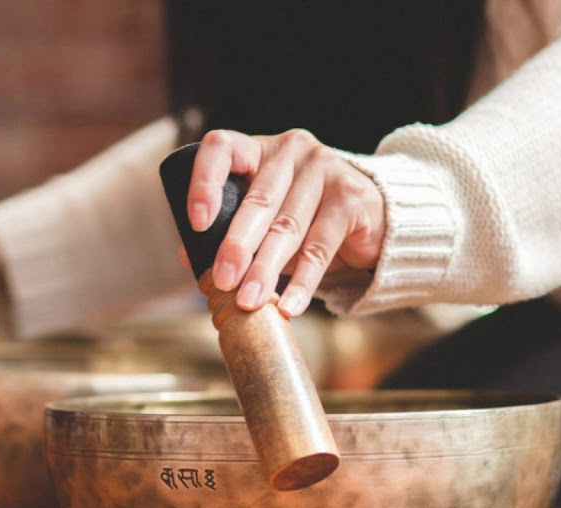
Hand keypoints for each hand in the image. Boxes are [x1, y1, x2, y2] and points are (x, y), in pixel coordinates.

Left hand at [187, 129, 385, 316]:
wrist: (372, 216)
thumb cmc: (307, 216)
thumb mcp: (265, 219)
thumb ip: (228, 231)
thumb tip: (188, 258)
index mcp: (259, 149)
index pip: (222, 149)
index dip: (205, 183)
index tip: (198, 223)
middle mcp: (292, 150)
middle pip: (259, 200)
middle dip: (238, 246)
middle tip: (223, 281)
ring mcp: (324, 168)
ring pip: (288, 227)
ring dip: (266, 269)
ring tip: (250, 301)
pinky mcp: (350, 197)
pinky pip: (320, 247)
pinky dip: (302, 282)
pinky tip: (288, 306)